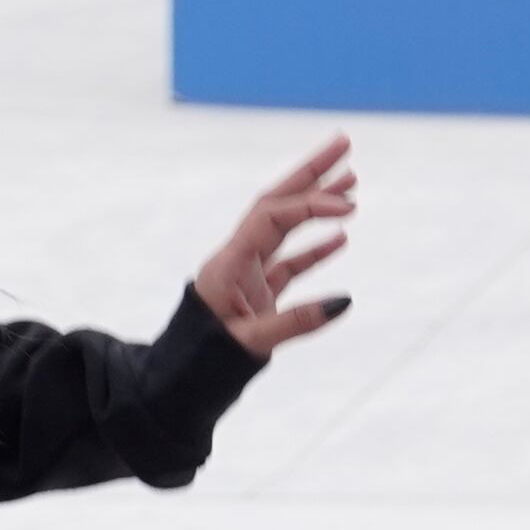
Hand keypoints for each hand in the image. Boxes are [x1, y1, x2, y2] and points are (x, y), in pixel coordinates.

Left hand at [193, 134, 354, 355]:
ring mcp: (247, 275)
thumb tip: (343, 302)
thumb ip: (294, 323)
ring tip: (352, 180)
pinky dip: (314, 249)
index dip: (310, 206)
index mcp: (229, 263)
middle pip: (276, 203)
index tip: (348, 209)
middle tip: (344, 143)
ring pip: (285, 228)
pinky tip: (341, 238)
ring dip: (316, 204)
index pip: (273, 217)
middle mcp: (237, 260)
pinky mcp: (257, 295)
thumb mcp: (249, 344)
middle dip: (310, 173)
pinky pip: (289, 264)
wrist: (177, 385)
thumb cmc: (202, 364)